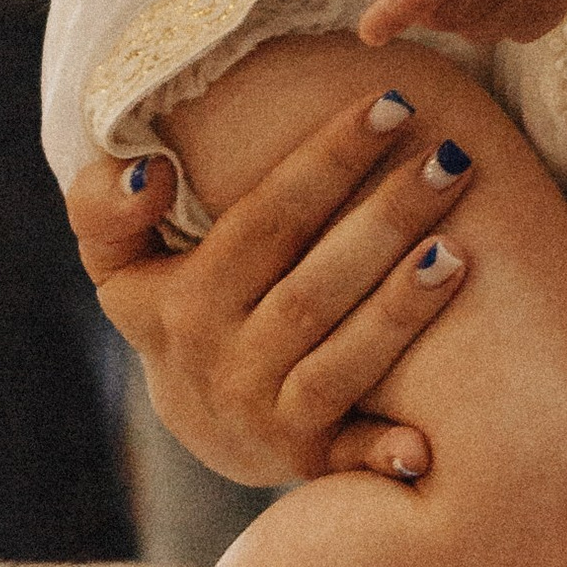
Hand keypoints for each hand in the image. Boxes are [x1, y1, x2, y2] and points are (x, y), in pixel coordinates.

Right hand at [64, 93, 475, 483]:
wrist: (202, 419)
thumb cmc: (175, 304)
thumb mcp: (120, 259)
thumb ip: (104, 204)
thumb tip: (152, 171)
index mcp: (182, 301)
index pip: (265, 219)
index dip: (327, 161)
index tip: (391, 105)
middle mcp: (223, 363)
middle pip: (313, 287)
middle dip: (386, 220)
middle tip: (453, 158)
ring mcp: (267, 418)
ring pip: (340, 362)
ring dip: (401, 311)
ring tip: (462, 251)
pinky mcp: (307, 461)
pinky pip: (346, 458)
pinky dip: (382, 454)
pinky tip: (427, 445)